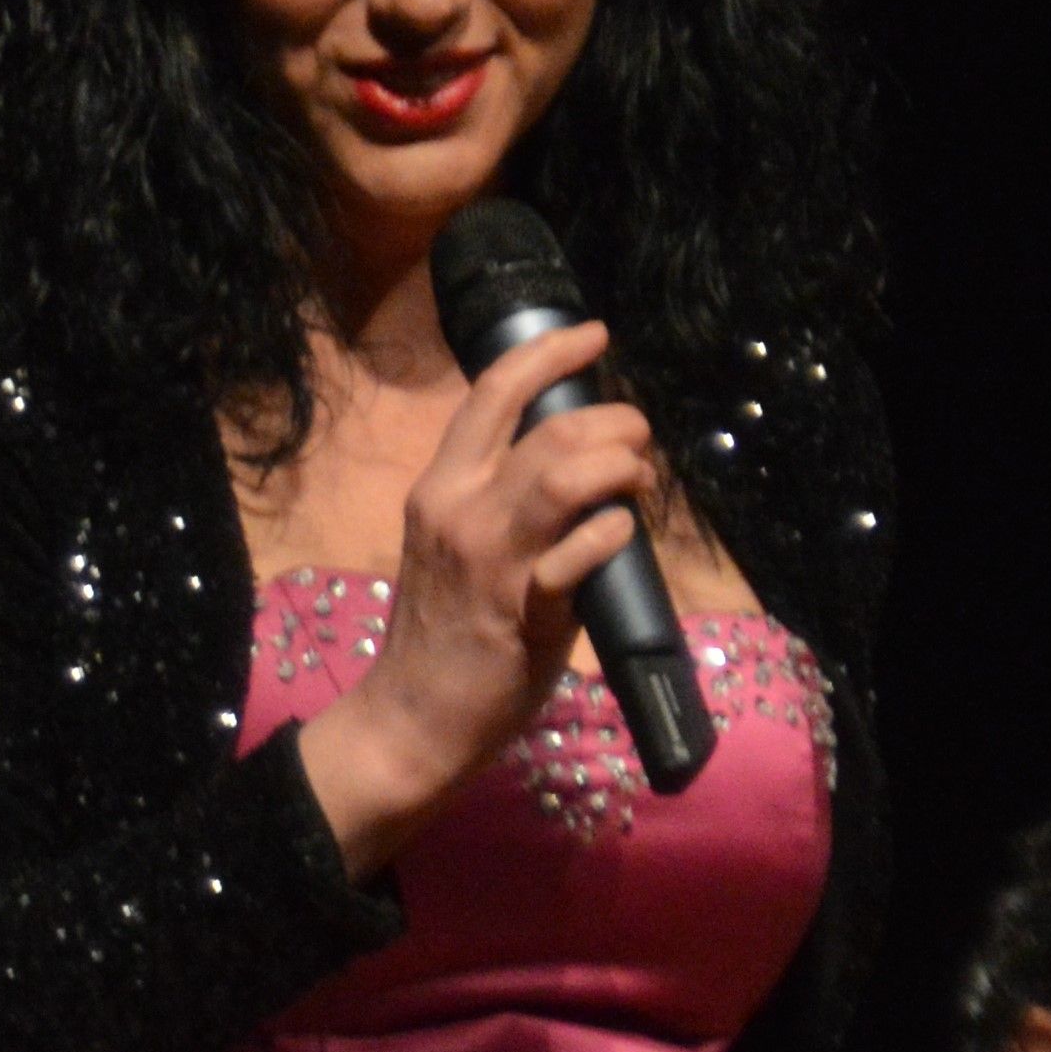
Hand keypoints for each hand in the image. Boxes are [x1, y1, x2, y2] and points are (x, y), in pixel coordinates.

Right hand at [293, 316, 665, 869]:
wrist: (411, 716)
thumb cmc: (441, 630)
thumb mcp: (452, 544)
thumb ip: (499, 500)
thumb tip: (575, 463)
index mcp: (440, 487)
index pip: (493, 393)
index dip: (550, 352)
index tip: (595, 336)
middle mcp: (460, 509)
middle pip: (552, 429)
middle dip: (615, 420)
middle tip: (639, 439)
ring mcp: (493, 559)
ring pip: (567, 475)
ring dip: (622, 466)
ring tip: (639, 480)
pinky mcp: (525, 610)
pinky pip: (584, 553)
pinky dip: (615, 533)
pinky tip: (623, 536)